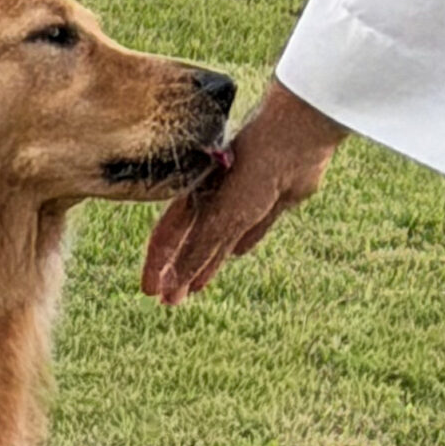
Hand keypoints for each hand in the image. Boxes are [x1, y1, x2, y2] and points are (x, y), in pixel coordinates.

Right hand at [142, 80, 346, 306]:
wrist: (294, 144)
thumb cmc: (249, 173)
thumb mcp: (220, 219)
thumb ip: (197, 253)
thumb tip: (173, 287)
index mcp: (193, 197)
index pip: (166, 238)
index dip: (157, 267)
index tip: (150, 292)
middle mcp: (213, 199)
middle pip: (190, 243)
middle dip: (179, 272)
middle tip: (170, 301)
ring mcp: (242, 201)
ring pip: (218, 241)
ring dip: (207, 265)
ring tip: (196, 288)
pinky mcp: (272, 202)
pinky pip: (251, 230)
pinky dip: (242, 244)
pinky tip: (235, 254)